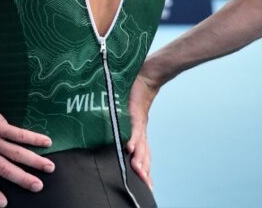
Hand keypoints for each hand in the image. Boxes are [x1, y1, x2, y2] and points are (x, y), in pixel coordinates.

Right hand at [125, 70, 160, 189]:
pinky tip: (129, 148)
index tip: (146, 184)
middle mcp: (140, 130)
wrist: (147, 76)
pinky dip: (133, 138)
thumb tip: (114, 131)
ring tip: (139, 172)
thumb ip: (120, 121)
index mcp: (139, 131)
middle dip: (144, 171)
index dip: (144, 169)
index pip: (143, 154)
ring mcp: (139, 122)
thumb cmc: (134, 93)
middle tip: (146, 185)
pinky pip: (134, 128)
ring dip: (139, 159)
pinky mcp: (135, 113)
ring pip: (140, 145)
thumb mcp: (126, 111)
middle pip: (144, 154)